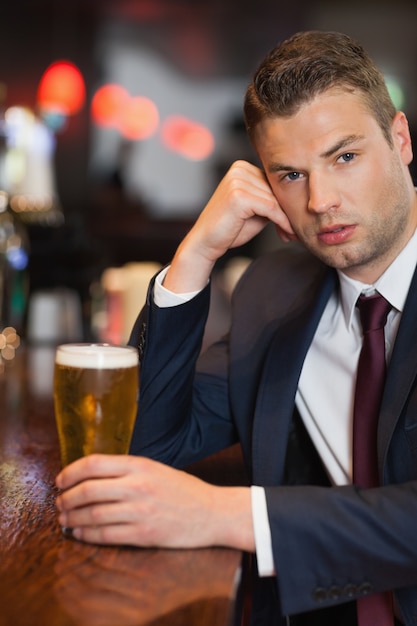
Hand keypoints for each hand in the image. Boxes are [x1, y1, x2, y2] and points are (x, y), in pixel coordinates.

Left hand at [55, 454, 253, 550]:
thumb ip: (127, 470)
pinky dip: (88, 535)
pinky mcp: (144, 534)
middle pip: (89, 490)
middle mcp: (138, 486)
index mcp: (140, 465)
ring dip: (73, 518)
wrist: (213, 512)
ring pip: (94, 514)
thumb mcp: (156, 469)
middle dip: (67, 498)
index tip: (61, 480)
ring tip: (65, 519)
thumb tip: (92, 476)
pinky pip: (106, 535)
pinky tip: (81, 533)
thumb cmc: (184, 490)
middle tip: (59, 502)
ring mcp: (141, 511)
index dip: (71, 472)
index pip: (94, 464)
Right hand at [164, 160, 296, 292]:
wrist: (206, 243)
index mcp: (242, 168)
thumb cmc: (230, 228)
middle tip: (295, 232)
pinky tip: (287, 232)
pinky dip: (282, 221)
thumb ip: (270, 199)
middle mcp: (239, 170)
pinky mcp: (239, 196)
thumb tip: (299, 198)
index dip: (284, 203)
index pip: (273, 183)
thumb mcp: (255, 209)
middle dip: (287, 212)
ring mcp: (237, 181)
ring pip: (275, 199)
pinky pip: (271, 208)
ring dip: (286, 219)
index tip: (293, 222)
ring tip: (291, 234)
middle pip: (276, 190)